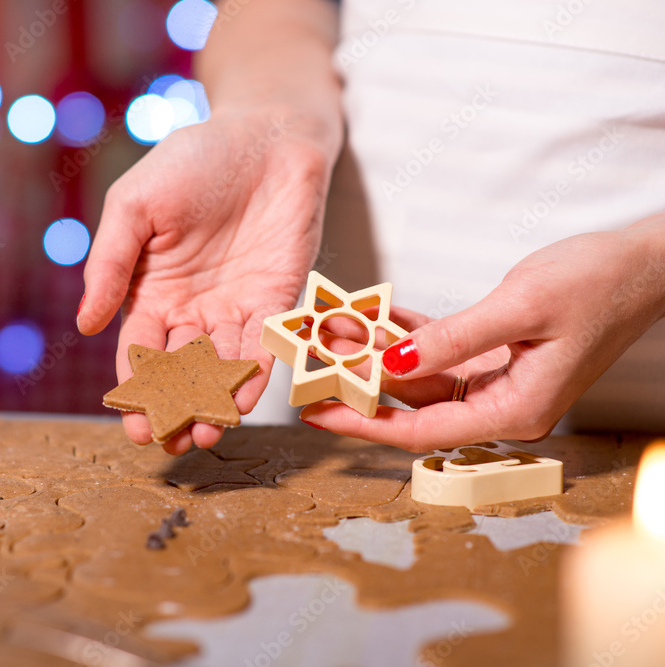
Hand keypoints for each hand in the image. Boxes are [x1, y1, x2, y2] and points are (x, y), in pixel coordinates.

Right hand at [79, 107, 335, 453]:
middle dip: (173, 408)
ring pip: (221, 369)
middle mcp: (193, 309)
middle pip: (180, 372)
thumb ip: (111, 264)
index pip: (139, 352)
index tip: (131, 424)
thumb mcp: (135, 206)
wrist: (264, 133)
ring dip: (213, 404)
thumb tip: (84, 325)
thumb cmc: (192, 160)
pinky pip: (264, 345)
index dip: (134, 389)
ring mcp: (237, 308)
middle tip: (169, 442)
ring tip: (204, 435)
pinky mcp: (279, 300)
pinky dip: (253, 374)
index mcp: (152, 291)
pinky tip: (242, 400)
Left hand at [300, 218, 664, 450]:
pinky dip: (405, 334)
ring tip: (328, 334)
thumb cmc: (599, 283)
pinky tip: (372, 317)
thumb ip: (452, 339)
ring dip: (376, 354)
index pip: (422, 430)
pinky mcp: (496, 355)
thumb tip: (393, 364)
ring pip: (420, 376)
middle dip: (360, 384)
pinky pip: (438, 350)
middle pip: (413, 405)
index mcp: (515, 410)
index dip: (364, 424)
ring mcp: (498, 381)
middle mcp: (502, 404)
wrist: (645, 262)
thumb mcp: (519, 307)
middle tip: (308, 367)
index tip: (318, 414)